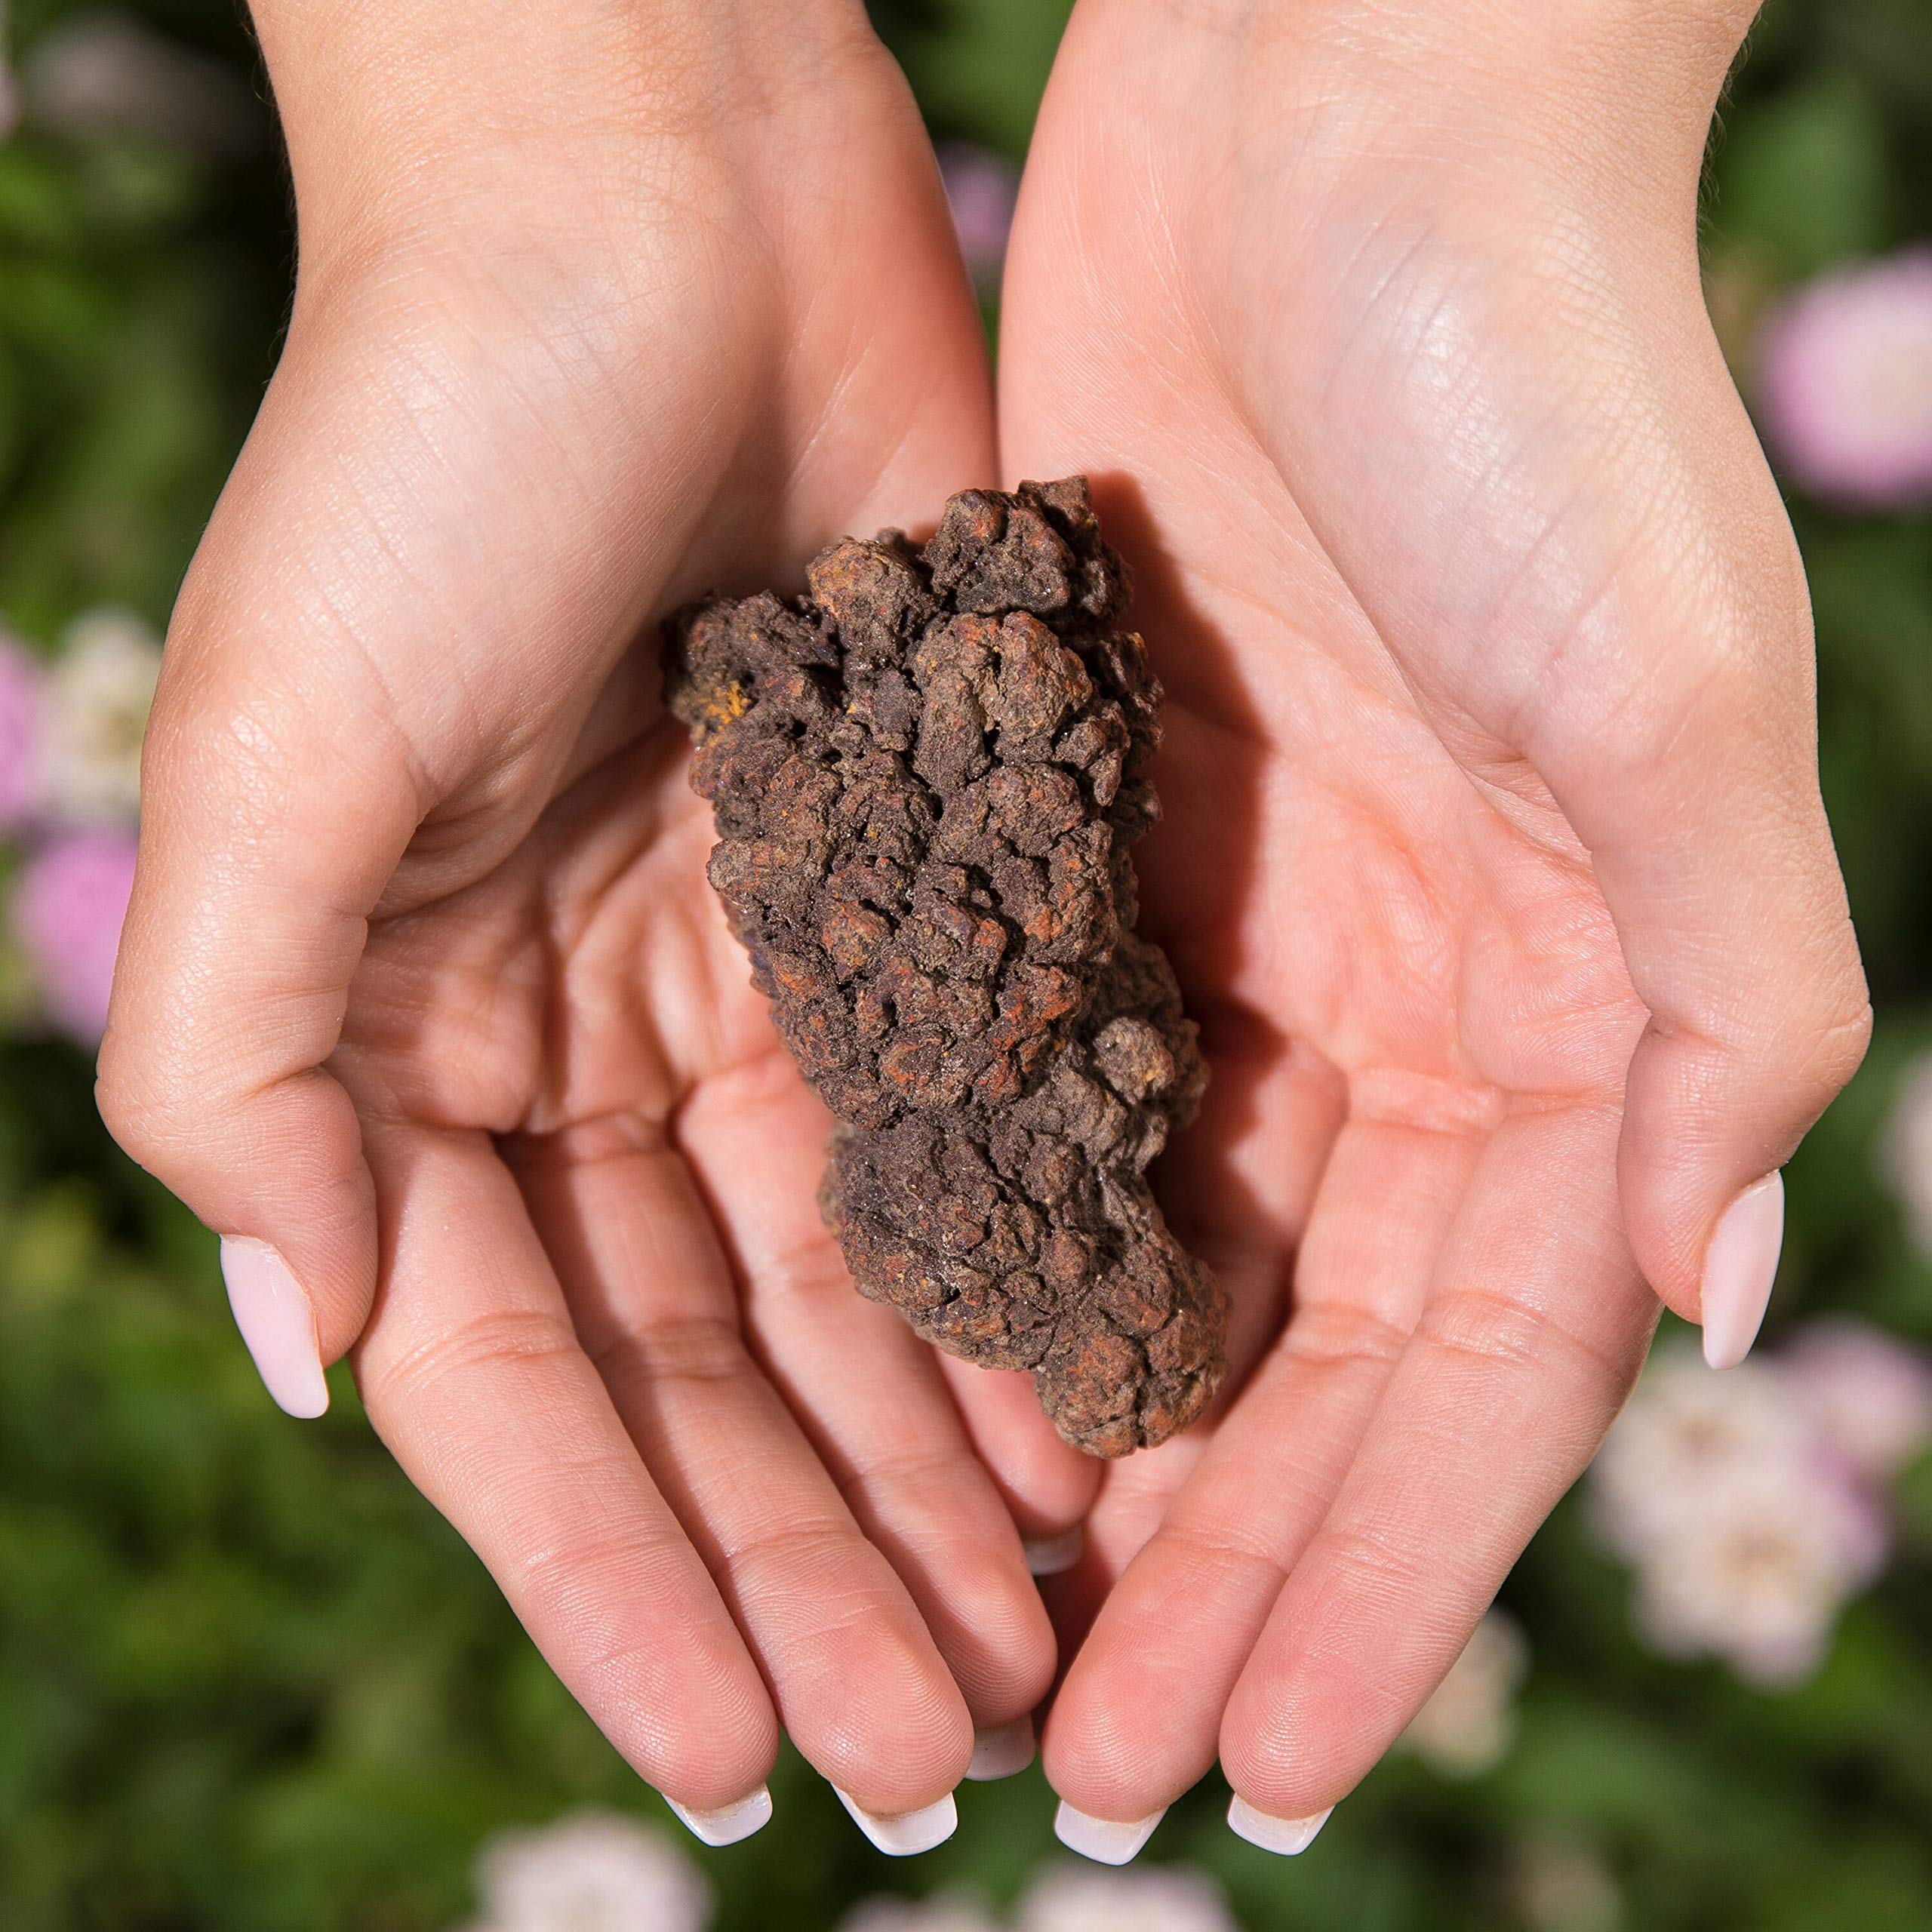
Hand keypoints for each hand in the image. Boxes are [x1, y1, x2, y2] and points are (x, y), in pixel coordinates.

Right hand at [97, 0, 1088, 1840]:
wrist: (650, 202)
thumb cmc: (432, 442)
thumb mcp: (277, 751)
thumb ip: (243, 1057)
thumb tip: (300, 1341)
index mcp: (417, 1046)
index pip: (523, 1388)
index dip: (623, 1582)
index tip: (744, 1760)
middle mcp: (587, 1040)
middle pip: (713, 1374)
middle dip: (815, 1571)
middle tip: (936, 1760)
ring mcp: (758, 974)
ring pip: (859, 1293)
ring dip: (936, 1477)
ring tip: (1036, 1658)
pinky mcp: (909, 886)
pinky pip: (974, 1134)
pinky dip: (1026, 1287)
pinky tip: (1103, 1431)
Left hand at [999, 0, 1869, 1845]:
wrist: (1341, 132)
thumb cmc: (1535, 388)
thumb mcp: (1676, 705)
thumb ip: (1726, 1009)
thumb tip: (1706, 1297)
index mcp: (1559, 1009)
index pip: (1470, 1378)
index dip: (1378, 1582)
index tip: (1269, 1768)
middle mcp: (1403, 1003)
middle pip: (1302, 1365)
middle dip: (1219, 1576)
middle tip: (1107, 1779)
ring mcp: (1240, 929)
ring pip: (1162, 1263)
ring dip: (1093, 1463)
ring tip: (1005, 1651)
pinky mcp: (1090, 833)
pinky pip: (1035, 1094)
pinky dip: (993, 1252)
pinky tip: (925, 1395)